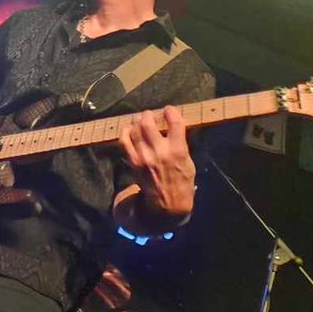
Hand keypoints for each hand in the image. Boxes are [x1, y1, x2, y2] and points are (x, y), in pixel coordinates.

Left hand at [118, 105, 195, 222]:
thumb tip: (173, 123)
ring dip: (137, 121)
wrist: (168, 202)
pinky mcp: (133, 162)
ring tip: (140, 120)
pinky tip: (129, 129)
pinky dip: (126, 131)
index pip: (174, 122)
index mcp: (178, 150)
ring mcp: (144, 156)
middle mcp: (160, 152)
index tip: (169, 110)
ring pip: (135, 129)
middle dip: (149, 114)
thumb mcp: (188, 160)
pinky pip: (124, 140)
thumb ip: (181, 141)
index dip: (170, 111)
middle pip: (148, 122)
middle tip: (150, 115)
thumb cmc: (182, 179)